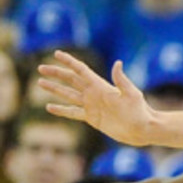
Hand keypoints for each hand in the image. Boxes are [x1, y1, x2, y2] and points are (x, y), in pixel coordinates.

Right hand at [38, 52, 155, 146]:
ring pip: (68, 95)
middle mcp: (94, 94)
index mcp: (101, 86)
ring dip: (54, 89)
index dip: (69, 61)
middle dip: (56, 73)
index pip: (81, 70)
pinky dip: (61, 110)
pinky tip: (49, 107)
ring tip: (40, 82)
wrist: (142, 129)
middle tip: (41, 67)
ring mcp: (92, 106)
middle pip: (71, 80)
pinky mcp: (92, 118)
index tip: (56, 53)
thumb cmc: (139, 111)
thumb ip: (121, 80)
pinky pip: (72, 112)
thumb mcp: (131, 94)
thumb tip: (118, 63)